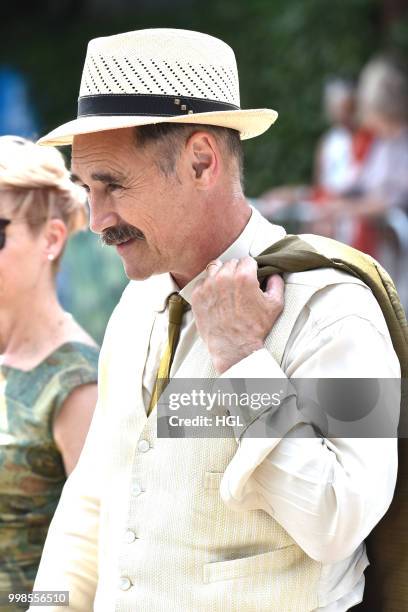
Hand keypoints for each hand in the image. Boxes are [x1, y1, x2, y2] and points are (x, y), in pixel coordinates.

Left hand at [191, 256, 284, 373]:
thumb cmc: (255, 327)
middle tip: (240, 286)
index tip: (251, 278)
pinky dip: (208, 285)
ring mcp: (208, 286)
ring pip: (215, 268)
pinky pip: (202, 281)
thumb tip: (274, 273)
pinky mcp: (197, 295)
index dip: (251, 269)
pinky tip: (216, 296)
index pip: (247, 260)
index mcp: (244, 276)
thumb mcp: (275, 305)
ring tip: (226, 287)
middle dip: (237, 272)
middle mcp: (224, 277)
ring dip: (221, 274)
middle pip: (231, 263)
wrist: (234, 347)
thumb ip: (277, 283)